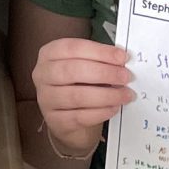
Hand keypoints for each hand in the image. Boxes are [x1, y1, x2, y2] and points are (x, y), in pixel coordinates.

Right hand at [32, 35, 132, 156]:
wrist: (66, 118)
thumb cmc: (77, 85)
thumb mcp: (83, 67)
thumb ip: (98, 60)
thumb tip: (121, 58)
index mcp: (49, 54)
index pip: (72, 48)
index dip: (99, 52)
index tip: (121, 57)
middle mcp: (42, 74)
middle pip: (73, 70)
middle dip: (104, 73)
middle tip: (125, 77)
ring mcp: (46, 99)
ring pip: (77, 96)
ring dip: (107, 95)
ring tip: (125, 95)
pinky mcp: (55, 121)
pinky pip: (80, 116)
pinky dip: (101, 112)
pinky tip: (114, 108)